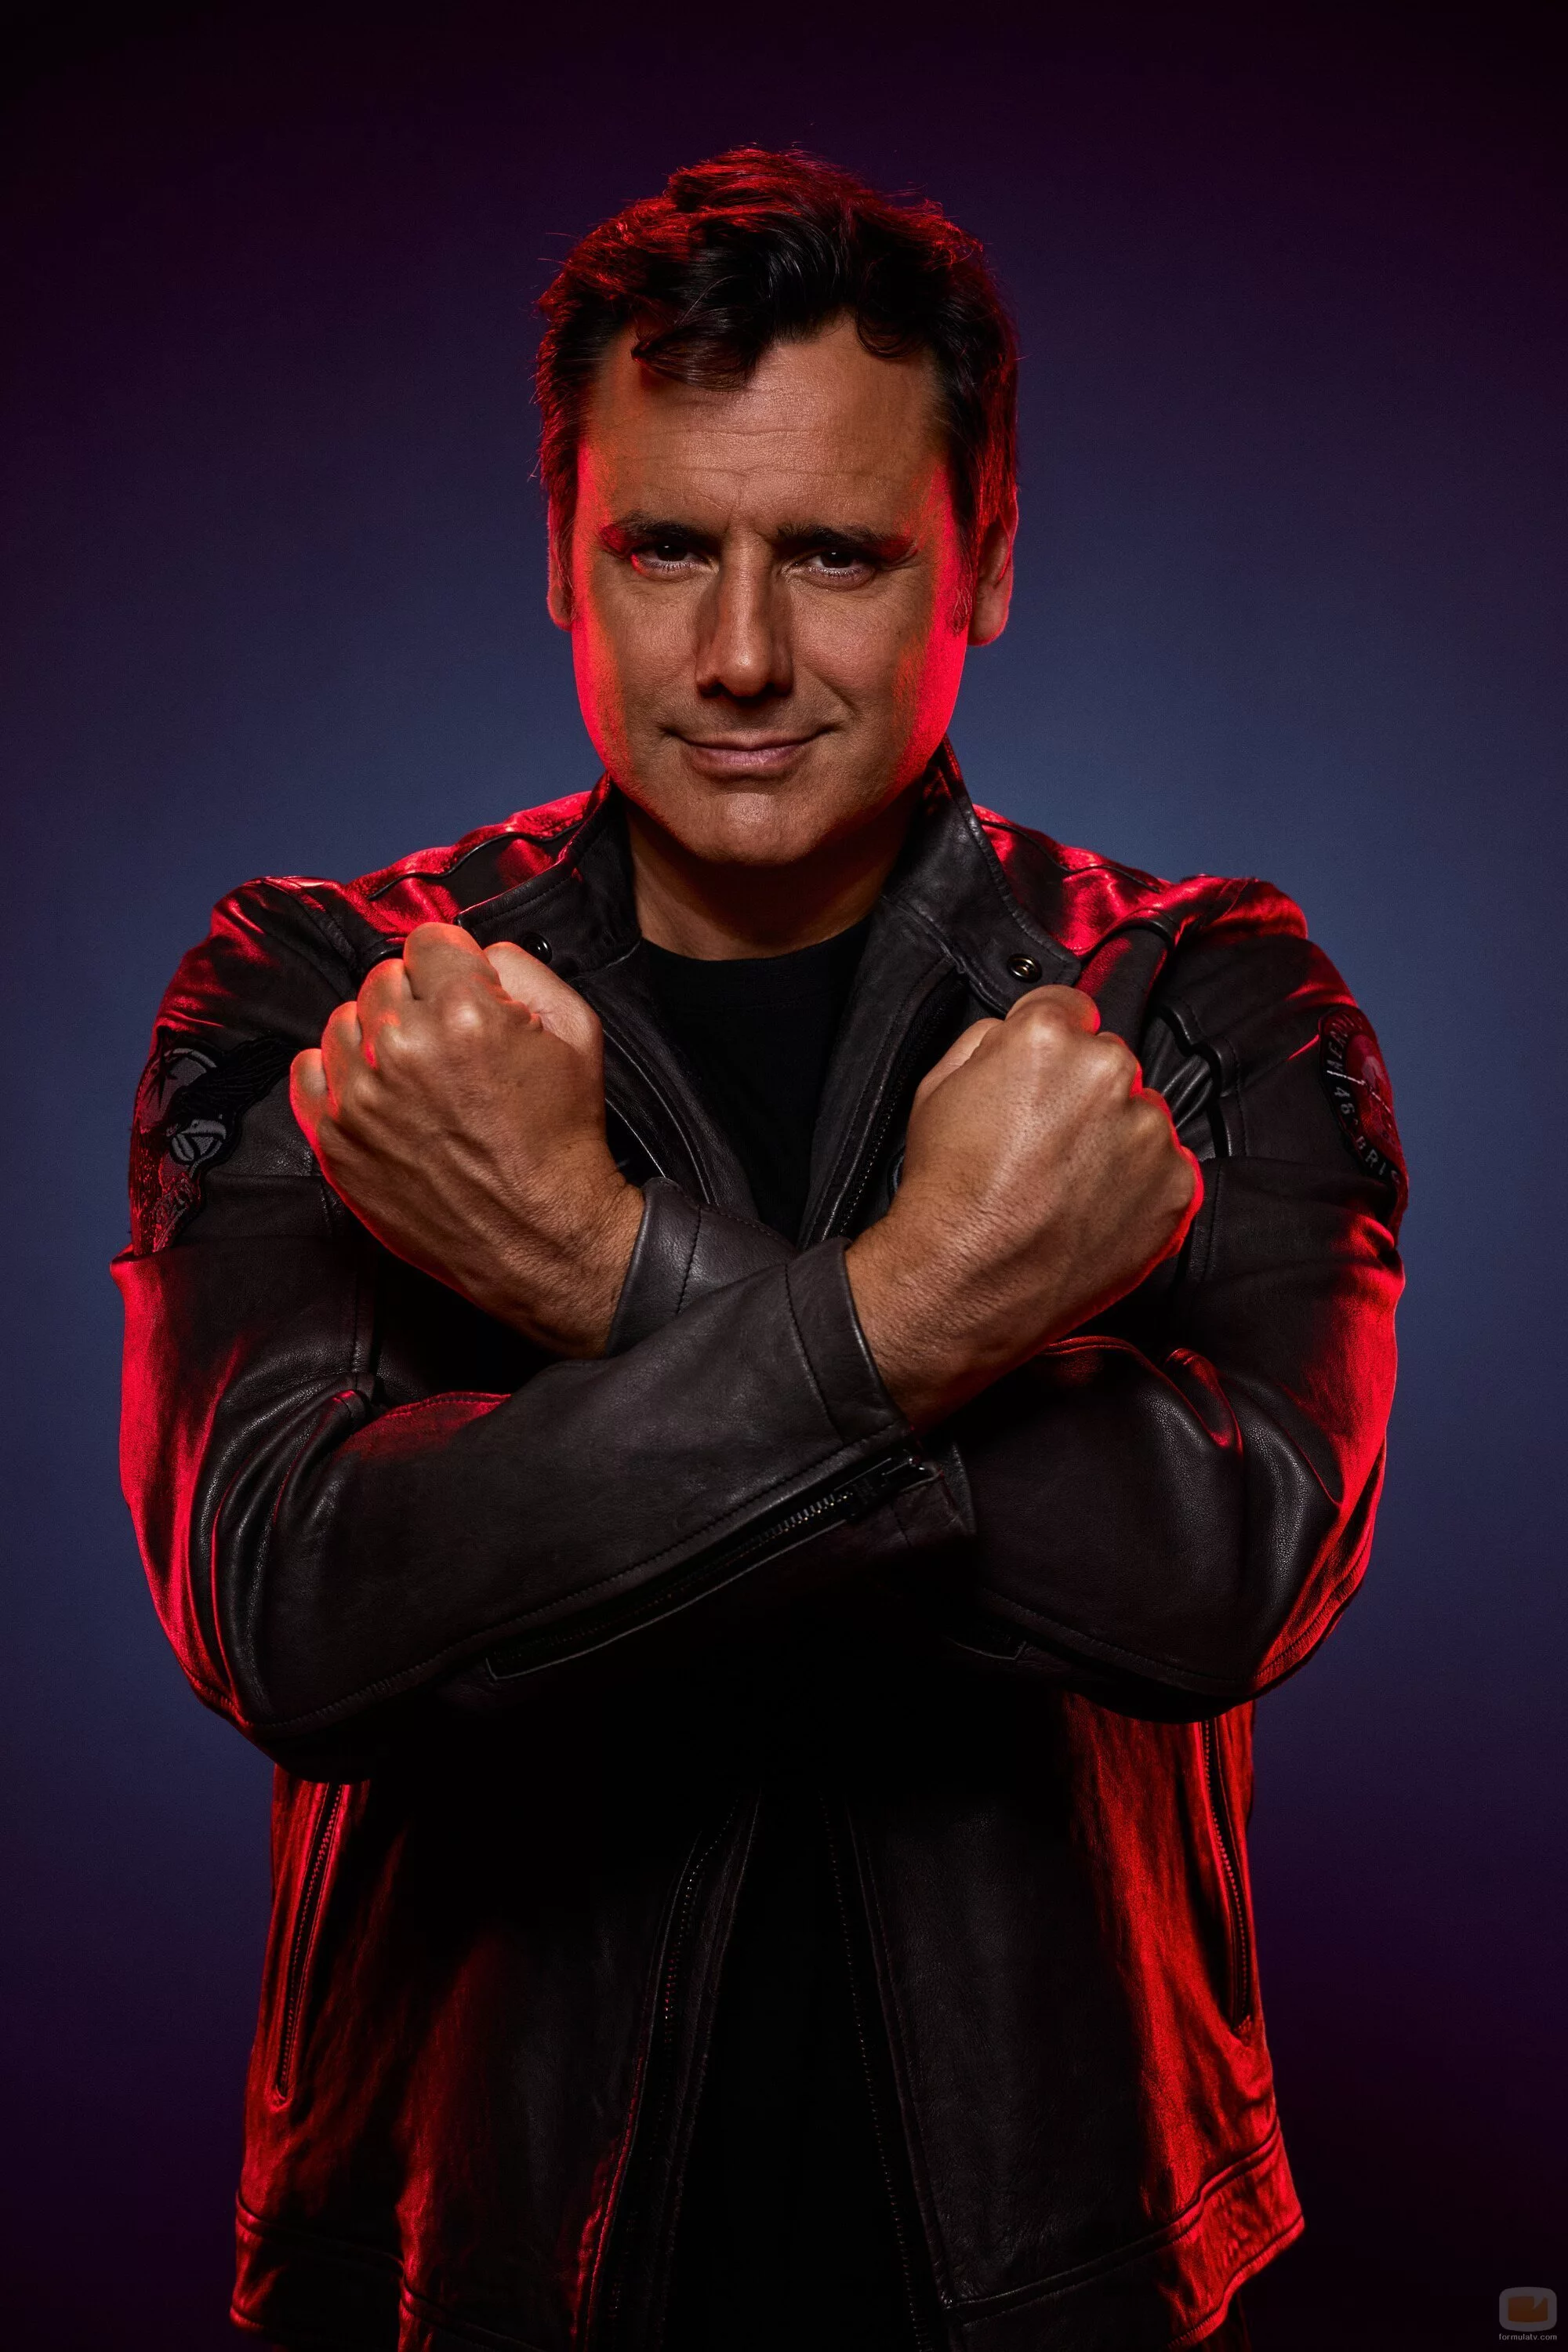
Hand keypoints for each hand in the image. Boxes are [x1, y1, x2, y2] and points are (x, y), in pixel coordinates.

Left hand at [290, 924, 642, 1356]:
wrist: (543, 1239)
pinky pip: (309, 1070)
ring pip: (345, 1020)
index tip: (466, 994)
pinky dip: (338, 1074)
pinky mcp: (335, 1141)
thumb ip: (524, 970)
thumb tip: (477, 952)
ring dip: (377, 1036)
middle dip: (418, 1001)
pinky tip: (380, 1094)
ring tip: (418, 1075)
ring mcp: (360, 1098)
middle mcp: (403, 1049)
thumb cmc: (562, 1141)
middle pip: (384, 978)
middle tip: (450, 1043)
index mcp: (464, 1012)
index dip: (455, 967)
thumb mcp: (579, 1034)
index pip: (429, 941)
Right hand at [846, 986, 1200, 1427]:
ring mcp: (1150, 1133)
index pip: (1070, 1006)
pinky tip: (1090, 1210)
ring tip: (1065, 1185)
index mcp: (1050, 1039)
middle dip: (1083, 1093)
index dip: (1050, 1041)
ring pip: (1140, 1116)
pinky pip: (1164, 1170)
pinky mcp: (1176, 1188)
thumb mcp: (937, 1088)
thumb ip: (990, 1042)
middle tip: (1044, 1143)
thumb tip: (1018, 1033)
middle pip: (1108, 1062)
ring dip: (1113, 1139)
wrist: (965, 1284)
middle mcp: (1110, 1074)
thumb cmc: (947, 1195)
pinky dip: (1137, 1187)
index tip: (1042, 1074)